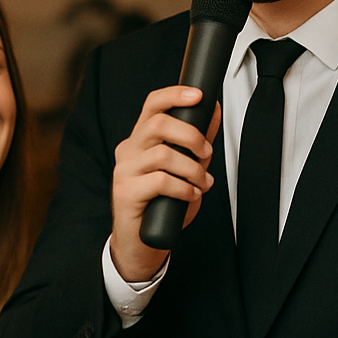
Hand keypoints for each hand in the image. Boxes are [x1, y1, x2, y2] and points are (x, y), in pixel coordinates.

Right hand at [109, 86, 220, 282]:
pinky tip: (190, 196)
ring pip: (163, 155)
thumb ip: (197, 142)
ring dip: (192, 169)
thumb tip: (213, 111)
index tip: (199, 95)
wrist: (142, 242)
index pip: (152, 105)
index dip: (175, 95)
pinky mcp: (125, 192)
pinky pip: (160, 181)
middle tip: (206, 152)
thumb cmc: (163, 204)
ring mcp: (123, 171)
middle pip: (158, 124)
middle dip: (190, 136)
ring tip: (202, 182)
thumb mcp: (185, 168)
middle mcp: (128, 150)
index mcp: (141, 139)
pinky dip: (183, 188)